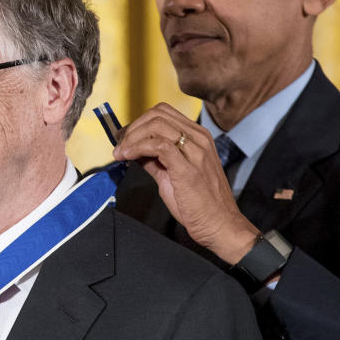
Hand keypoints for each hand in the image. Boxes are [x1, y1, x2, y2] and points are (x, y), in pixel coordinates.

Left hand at [113, 102, 258, 263]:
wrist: (219, 225)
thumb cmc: (200, 204)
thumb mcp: (173, 175)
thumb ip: (156, 160)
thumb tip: (135, 151)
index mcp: (198, 138)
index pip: (164, 114)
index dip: (139, 123)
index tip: (125, 139)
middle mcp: (199, 140)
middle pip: (158, 114)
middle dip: (133, 128)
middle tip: (120, 146)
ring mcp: (196, 152)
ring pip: (157, 125)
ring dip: (132, 138)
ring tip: (121, 153)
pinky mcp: (188, 168)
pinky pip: (159, 145)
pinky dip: (138, 147)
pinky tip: (129, 157)